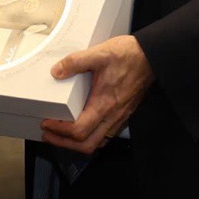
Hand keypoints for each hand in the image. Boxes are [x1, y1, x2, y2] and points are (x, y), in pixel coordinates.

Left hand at [40, 35, 154, 154]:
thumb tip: (57, 71)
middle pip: (87, 145)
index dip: (60, 131)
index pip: (79, 130)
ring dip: (77, 143)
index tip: (47, 123)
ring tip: (62, 134)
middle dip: (64, 143)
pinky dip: (90, 137)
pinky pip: (105, 135)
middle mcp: (112, 115)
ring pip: (97, 143)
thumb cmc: (129, 55)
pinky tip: (83, 128)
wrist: (151, 56)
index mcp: (104, 103)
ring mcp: (119, 117)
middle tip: (49, 134)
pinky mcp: (123, 114)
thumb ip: (76, 61)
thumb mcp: (99, 53)